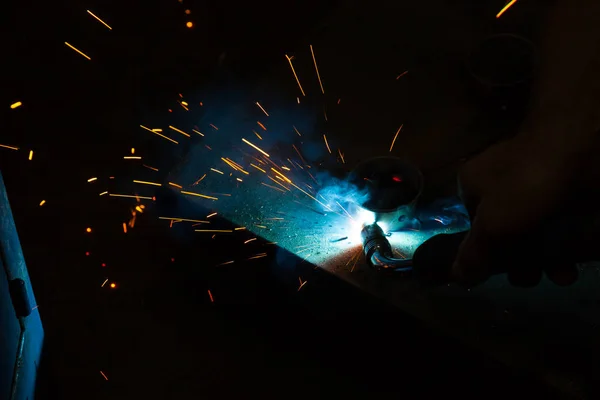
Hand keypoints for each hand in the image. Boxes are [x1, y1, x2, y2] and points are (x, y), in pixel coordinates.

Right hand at [452, 136, 583, 286]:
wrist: (584, 149)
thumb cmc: (526, 184)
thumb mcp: (493, 224)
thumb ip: (474, 253)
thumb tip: (455, 276)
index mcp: (474, 183)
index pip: (470, 224)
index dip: (482, 251)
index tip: (495, 274)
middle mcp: (502, 183)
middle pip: (504, 231)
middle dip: (518, 261)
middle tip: (530, 278)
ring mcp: (535, 186)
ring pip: (535, 231)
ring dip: (546, 259)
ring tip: (561, 277)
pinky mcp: (565, 193)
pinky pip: (560, 224)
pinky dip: (565, 245)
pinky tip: (573, 264)